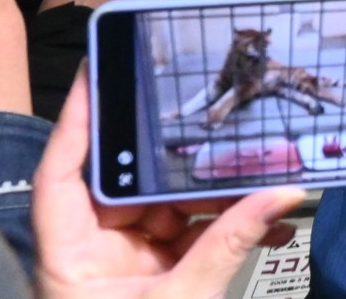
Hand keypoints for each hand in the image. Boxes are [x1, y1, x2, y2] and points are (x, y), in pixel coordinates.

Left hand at [33, 66, 304, 298]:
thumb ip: (230, 245)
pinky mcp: (158, 278)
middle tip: (218, 117)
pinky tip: (271, 222)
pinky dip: (229, 228)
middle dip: (179, 155)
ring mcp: (125, 264)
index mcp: (70, 256)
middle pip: (129, 181)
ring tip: (264, 176)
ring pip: (170, 206)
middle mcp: (91, 252)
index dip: (80, 118)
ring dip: (219, 195)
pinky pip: (194, 236)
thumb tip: (281, 194)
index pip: (65, 171)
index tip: (101, 68)